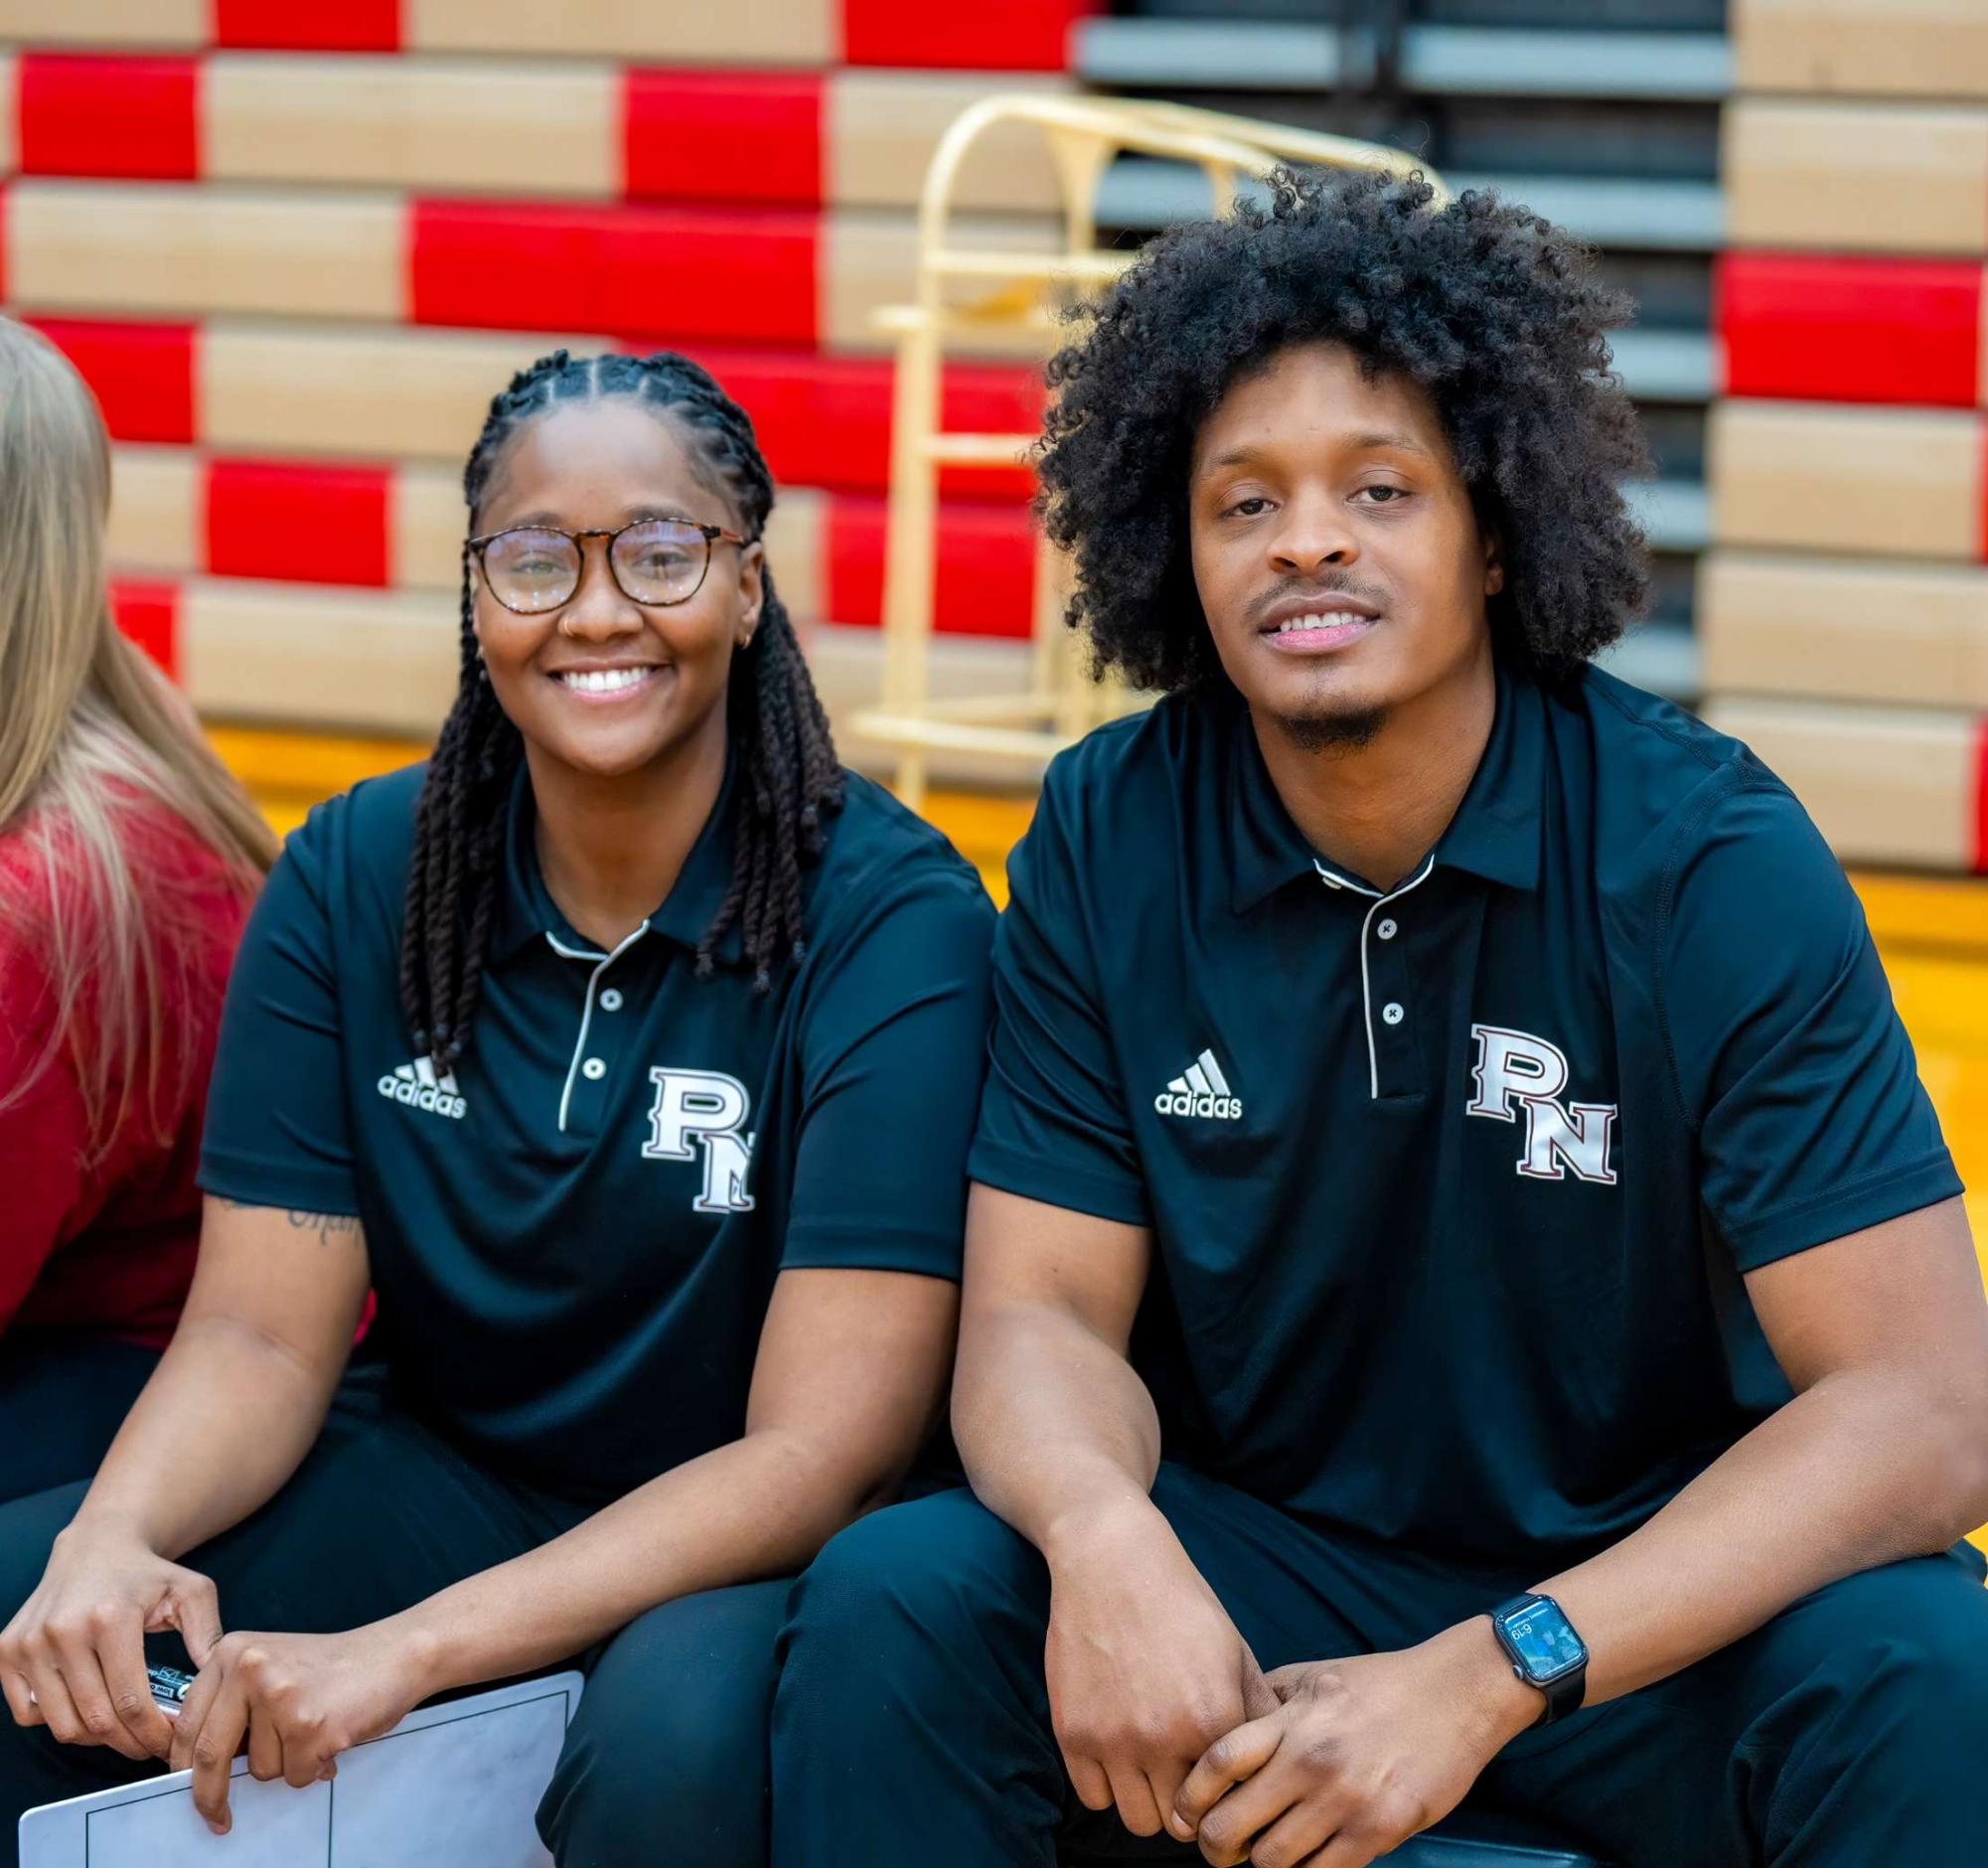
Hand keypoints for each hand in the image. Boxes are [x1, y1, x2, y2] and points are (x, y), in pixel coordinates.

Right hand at [0, 1517, 221, 1762]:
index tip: (170, 1745)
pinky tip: (85, 1706)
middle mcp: (63, 1631)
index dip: (152, 1733)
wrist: (96, 1545)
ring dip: (95, 1738)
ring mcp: (29, 1643)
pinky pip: (28, 1713)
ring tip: (122, 1730)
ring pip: (61, 1724)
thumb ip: (208, 1636)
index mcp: (111, 1618)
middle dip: (128, 1743)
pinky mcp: (5, 1652)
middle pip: (95, 1720)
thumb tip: (215, 1684)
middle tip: (149, 1746)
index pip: (131, 1701)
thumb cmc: (147, 1574)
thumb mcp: (191, 1592)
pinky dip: (57, 1721)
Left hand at [169, 1621, 436, 1833]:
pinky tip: (332, 1735)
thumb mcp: (272, 1667)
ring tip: (315, 1730)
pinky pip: (295, 1775)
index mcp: (232, 1651)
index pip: (187, 1722)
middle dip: (210, 1796)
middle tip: (217, 1818)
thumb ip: (234, 1703)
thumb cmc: (335, 1667)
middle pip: (207, 1753)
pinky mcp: (308, 1725)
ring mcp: (279, 1696)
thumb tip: (199, 1765)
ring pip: (259, 1769)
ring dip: (287, 1765)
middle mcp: (249, 1668)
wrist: (396, 1654)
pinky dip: (314, 1768)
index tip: (187, 1788)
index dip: (182, 1765)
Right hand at [1043, 1499, 1278, 1840]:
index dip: (1229, 1798)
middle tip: (1183, 1777)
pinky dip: (1106, 1784)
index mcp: (1215, 1717)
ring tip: (1150, 1764)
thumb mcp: (1234, 1650)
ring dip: (1147, 1800)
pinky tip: (1116, 1749)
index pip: (1232, 1802)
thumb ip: (1259, 1712)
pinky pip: (1093, 1798)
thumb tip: (1284, 1766)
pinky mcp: (1073, 1731)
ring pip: (1139, 1822)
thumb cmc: (1180, 1602)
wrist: (1111, 1558)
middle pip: (1184, 1826)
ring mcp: (1114, 1737)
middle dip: (1188, 1807)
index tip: (1222, 1787)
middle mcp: (1165, 1736)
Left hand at [1174, 1620, 1539, 1867]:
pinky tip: (1305, 1859)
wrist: (1456, 1694)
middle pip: (1234, 1825)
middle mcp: (1312, 1762)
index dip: (1190, 1796)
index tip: (1186, 1812)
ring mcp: (1347, 1801)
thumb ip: (1269, 1702)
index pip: (1217, 1763)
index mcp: (1291, 1721)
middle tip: (1218, 1848)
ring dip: (1263, 1863)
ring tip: (1264, 1852)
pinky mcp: (1381, 1832)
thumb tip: (1227, 1729)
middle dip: (1216, 1846)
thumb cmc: (1381, 1683)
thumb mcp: (1316, 1676)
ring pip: (1275, 1861)